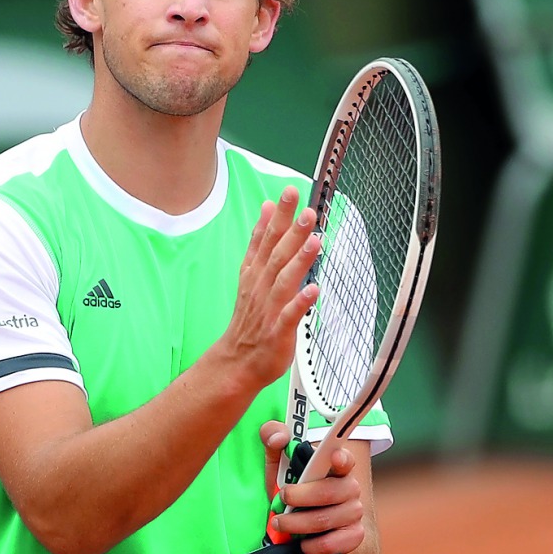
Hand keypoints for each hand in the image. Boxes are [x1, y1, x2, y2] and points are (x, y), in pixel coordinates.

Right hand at [219, 186, 320, 389]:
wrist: (238, 360)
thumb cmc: (252, 317)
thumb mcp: (252, 272)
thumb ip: (261, 241)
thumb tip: (267, 208)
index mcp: (255, 272)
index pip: (266, 238)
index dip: (278, 215)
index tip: (289, 193)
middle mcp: (261, 286)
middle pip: (276, 254)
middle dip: (291, 231)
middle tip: (307, 210)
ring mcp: (269, 308)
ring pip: (284, 280)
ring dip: (299, 260)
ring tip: (314, 241)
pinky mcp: (278, 331)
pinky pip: (290, 315)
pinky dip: (300, 302)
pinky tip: (314, 290)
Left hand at [259, 421, 365, 553]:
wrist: (307, 527)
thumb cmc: (293, 489)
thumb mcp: (277, 463)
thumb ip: (273, 439)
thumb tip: (278, 438)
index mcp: (335, 464)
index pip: (343, 458)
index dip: (341, 458)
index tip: (334, 458)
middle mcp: (350, 487)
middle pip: (328, 492)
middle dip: (298, 498)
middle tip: (280, 502)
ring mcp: (354, 512)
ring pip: (324, 519)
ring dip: (297, 524)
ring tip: (281, 523)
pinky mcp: (353, 536)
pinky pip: (332, 543)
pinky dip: (311, 545)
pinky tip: (302, 542)